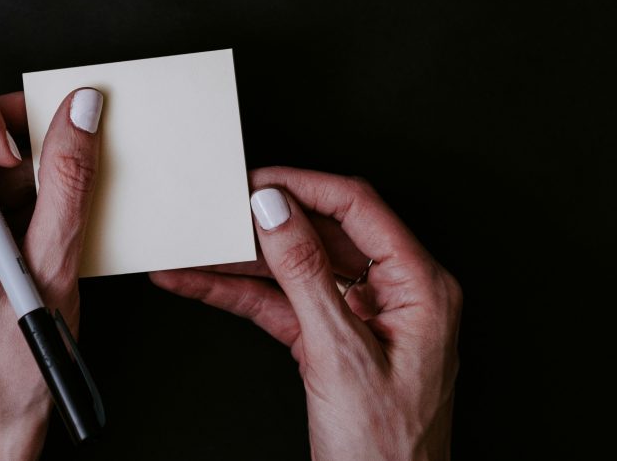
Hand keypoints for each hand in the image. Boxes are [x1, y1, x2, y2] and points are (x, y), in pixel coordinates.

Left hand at [0, 87, 102, 460]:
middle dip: (8, 142)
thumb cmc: (10, 367)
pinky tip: (30, 234)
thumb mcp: (55, 266)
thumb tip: (79, 113)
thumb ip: (68, 179)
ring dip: (12, 176)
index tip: (15, 145)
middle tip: (52, 170)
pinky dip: (3, 196)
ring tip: (44, 222)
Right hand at [151, 167, 460, 460]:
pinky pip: (283, 304)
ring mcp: (361, 317)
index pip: (358, 208)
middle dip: (265, 224)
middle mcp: (395, 294)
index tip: (257, 182)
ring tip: (195, 246)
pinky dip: (242, 294)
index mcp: (420, 287)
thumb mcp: (340, 356)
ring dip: (243, 260)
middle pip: (322, 233)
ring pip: (296, 268)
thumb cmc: (388, 456)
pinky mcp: (331, 341)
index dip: (303, 187)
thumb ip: (306, 275)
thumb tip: (278, 211)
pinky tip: (202, 282)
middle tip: (218, 210)